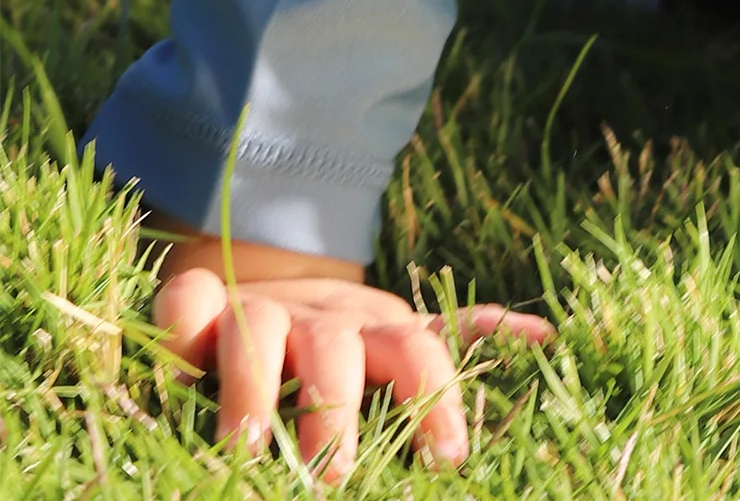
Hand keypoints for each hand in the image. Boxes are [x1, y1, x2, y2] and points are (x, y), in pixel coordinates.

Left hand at [148, 228, 549, 481]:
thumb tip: (179, 343)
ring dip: (431, 396)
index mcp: (265, 315)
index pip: (257, 338)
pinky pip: (460, 323)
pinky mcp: (405, 332)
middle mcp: (326, 315)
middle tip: (332, 478)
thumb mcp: (186, 323)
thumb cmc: (214, 331)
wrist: (264, 284)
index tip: (240, 448)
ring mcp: (374, 322)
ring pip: (411, 346)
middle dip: (337, 412)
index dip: (248, 387)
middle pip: (338, 350)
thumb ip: (181, 321)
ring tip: (445, 458)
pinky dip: (500, 328)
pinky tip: (539, 338)